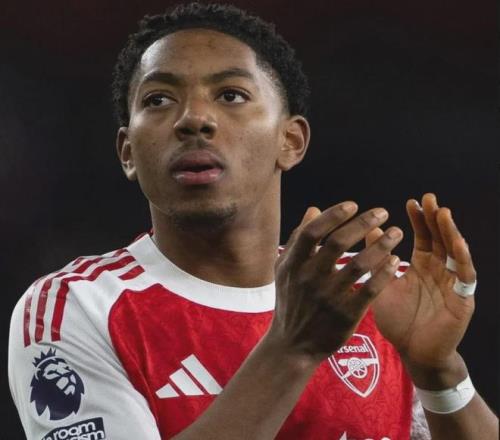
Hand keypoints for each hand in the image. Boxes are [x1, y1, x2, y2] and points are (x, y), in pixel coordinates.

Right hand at [268, 201, 402, 363]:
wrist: (292, 345)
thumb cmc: (290, 301)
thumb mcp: (285, 269)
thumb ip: (298, 239)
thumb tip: (313, 209)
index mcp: (292, 264)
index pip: (312, 231)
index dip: (333, 215)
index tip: (353, 204)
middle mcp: (308, 278)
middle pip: (338, 242)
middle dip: (363, 223)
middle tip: (383, 212)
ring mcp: (327, 297)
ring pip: (359, 264)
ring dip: (381, 245)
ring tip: (396, 232)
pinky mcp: (345, 315)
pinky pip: (370, 290)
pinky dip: (384, 273)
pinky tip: (395, 261)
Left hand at [367, 193, 475, 375]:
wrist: (412, 352)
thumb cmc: (398, 320)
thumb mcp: (383, 284)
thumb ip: (378, 260)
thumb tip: (370, 230)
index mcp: (422, 266)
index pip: (424, 237)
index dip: (419, 220)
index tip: (412, 202)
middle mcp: (440, 271)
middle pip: (441, 239)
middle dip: (436, 219)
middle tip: (429, 198)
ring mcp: (453, 284)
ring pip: (455, 253)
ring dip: (450, 232)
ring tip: (443, 213)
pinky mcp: (463, 300)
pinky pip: (465, 277)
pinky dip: (463, 259)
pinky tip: (457, 243)